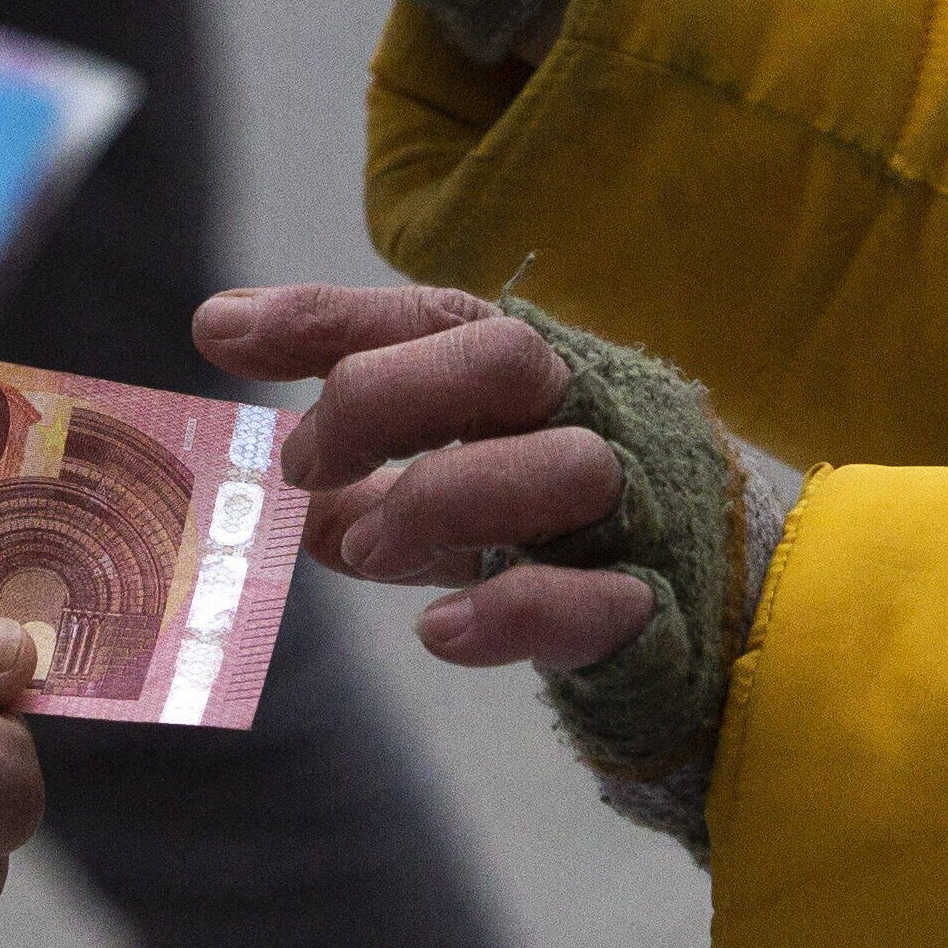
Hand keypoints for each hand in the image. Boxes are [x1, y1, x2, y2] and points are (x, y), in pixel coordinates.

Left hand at [196, 283, 658, 672]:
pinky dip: (511, 610)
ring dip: (441, 501)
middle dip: (387, 398)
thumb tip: (272, 483)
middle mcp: (597, 418)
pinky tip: (439, 632)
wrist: (729, 630)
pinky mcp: (662, 612)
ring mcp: (639, 511)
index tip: (218, 331)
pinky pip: (598, 600)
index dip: (327, 317)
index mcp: (542, 376)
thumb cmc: (567, 539)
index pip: (436, 315)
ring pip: (564, 466)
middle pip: (506, 356)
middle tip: (310, 466)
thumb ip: (367, 476)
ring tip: (364, 551)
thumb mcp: (456, 485)